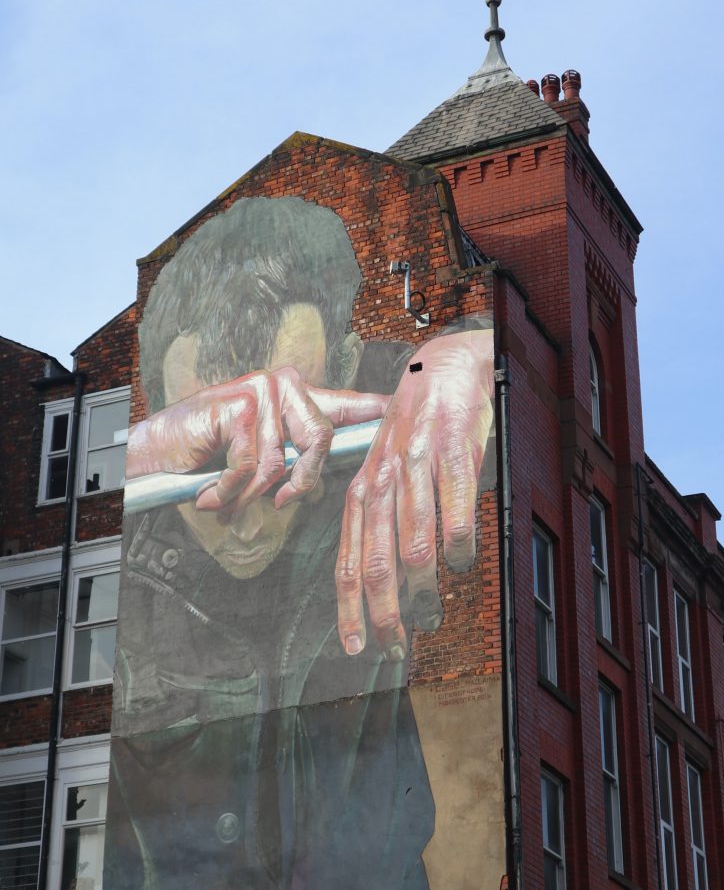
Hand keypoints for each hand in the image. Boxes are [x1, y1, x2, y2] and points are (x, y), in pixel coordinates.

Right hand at [127, 369, 389, 511]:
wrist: (153, 456)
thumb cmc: (208, 459)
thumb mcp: (263, 463)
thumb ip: (298, 462)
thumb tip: (334, 480)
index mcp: (296, 399)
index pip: (346, 402)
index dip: (377, 409)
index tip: (404, 408)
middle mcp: (284, 385)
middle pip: (321, 440)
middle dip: (300, 482)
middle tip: (279, 503)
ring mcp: (261, 389)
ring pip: (280, 460)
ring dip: (250, 494)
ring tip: (227, 498)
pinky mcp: (238, 402)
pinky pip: (249, 466)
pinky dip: (227, 492)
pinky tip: (209, 495)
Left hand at [335, 330, 493, 658]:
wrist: (444, 367)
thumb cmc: (415, 426)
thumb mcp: (386, 471)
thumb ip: (383, 521)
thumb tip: (388, 581)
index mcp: (362, 490)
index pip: (347, 561)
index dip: (351, 610)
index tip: (357, 648)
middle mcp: (382, 481)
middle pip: (375, 562)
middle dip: (382, 614)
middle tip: (395, 649)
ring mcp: (416, 467)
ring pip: (413, 544)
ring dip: (421, 590)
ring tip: (431, 617)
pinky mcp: (453, 453)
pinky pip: (456, 513)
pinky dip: (459, 547)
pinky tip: (462, 563)